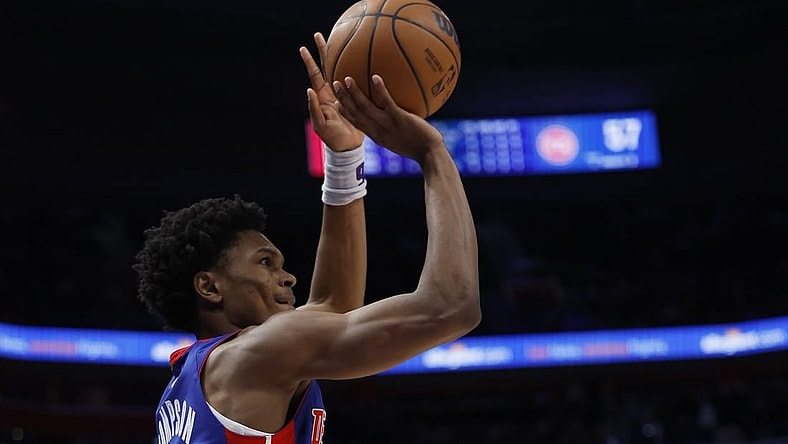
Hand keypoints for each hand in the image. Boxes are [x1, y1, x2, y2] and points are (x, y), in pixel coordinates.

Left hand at [300, 33, 364, 151]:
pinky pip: (356, 81)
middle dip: (323, 51)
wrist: (348, 146)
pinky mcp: (356, 98)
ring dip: (340, 56)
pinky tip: (361, 60)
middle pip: (327, 67)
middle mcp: (332, 92)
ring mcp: (344, 94)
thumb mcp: (321, 125)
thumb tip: (309, 89)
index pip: (315, 75)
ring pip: (341, 71)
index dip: (309, 62)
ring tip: (340, 41)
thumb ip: (314, 108)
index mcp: (323, 96)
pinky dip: (357, 70)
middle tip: (319, 35)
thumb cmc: (332, 137)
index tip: (303, 48)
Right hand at [332, 75, 443, 162]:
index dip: (344, 112)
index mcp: (376, 136)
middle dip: (343, 99)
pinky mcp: (399, 118)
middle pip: (355, 113)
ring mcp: (387, 124)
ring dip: (354, 93)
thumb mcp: (400, 140)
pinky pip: (387, 102)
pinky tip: (375, 76)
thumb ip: (393, 129)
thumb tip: (394, 117)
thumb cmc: (419, 147)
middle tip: (335, 84)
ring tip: (347, 79)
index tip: (335, 102)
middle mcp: (378, 130)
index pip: (356, 123)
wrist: (429, 153)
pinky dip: (380, 89)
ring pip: (365, 107)